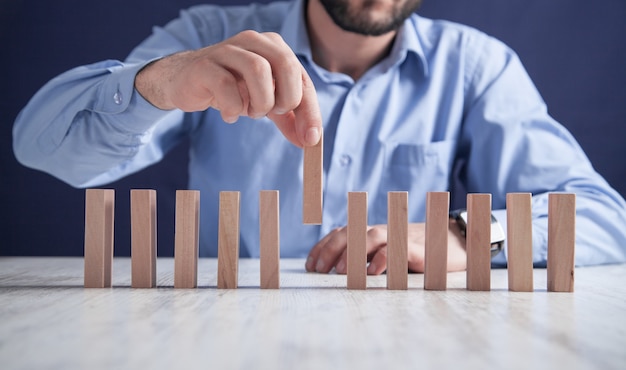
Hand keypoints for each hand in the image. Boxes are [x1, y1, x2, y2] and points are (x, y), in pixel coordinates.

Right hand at [134, 30, 321, 147]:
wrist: (186, 82)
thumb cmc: (232, 88)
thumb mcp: (266, 102)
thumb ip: (289, 119)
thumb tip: (310, 141)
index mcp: (274, 47)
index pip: (302, 77)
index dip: (310, 110)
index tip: (310, 138)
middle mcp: (253, 42)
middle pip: (286, 64)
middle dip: (286, 99)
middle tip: (272, 114)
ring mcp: (227, 50)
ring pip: (258, 70)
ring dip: (260, 102)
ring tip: (250, 112)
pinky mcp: (205, 66)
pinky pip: (227, 87)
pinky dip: (233, 108)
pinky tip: (229, 114)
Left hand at [305, 220, 466, 274]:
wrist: (454, 243)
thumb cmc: (415, 253)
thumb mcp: (386, 256)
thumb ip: (366, 260)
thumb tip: (337, 273)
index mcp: (370, 234)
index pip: (341, 234)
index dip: (323, 247)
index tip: (309, 265)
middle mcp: (381, 232)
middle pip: (350, 232)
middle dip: (330, 249)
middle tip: (317, 269)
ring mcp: (399, 238)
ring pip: (371, 236)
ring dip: (353, 252)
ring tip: (340, 272)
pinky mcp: (417, 249)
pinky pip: (397, 248)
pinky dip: (383, 258)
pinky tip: (372, 273)